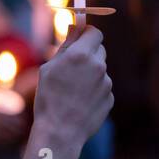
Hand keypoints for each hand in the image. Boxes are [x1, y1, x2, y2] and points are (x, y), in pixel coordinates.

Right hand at [22, 24, 112, 158]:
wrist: (60, 131)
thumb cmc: (49, 98)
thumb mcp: (48, 69)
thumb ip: (65, 46)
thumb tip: (75, 27)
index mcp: (81, 55)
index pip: (95, 32)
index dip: (87, 33)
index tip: (80, 37)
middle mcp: (98, 66)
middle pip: (99, 49)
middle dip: (88, 53)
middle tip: (72, 65)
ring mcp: (106, 83)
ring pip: (99, 70)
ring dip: (89, 74)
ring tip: (71, 90)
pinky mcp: (110, 98)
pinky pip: (102, 87)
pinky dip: (92, 90)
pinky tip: (78, 102)